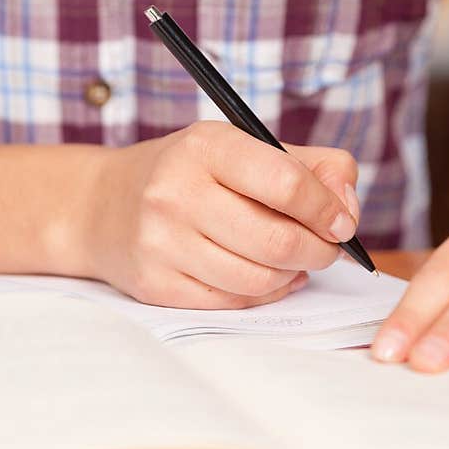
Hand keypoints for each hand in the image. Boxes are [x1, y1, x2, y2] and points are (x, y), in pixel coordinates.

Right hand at [82, 122, 359, 308]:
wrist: (101, 206)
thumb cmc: (189, 173)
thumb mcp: (241, 146)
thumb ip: (309, 166)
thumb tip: (347, 206)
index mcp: (206, 146)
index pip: (287, 183)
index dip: (327, 209)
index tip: (342, 223)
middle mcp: (177, 191)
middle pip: (277, 239)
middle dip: (319, 250)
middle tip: (327, 249)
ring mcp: (161, 241)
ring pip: (258, 279)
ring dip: (292, 275)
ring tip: (296, 261)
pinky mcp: (154, 284)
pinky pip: (232, 302)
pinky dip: (263, 294)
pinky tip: (266, 276)